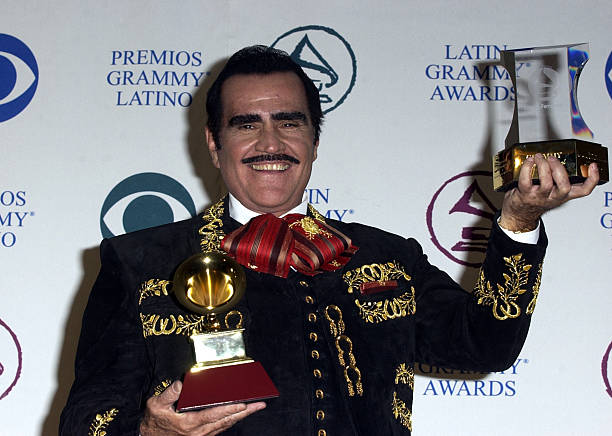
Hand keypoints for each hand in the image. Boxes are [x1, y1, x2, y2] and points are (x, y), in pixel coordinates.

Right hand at [140, 380, 265, 435]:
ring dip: (241, 416)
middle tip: (260, 404)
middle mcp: (199, 431)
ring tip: (256, 407)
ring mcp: (202, 435)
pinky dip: (232, 420)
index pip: (214, 415)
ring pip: (226, 425)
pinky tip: (240, 414)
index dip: (230, 409)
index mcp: (190, 423)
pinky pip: (221, 428)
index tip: (243, 404)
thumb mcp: (156, 405)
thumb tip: (181, 383)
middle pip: (226, 420)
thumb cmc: (155, 421)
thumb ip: (168, 394)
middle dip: (244, 412)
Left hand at [499, 153, 598, 231]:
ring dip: (543, 166)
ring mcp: (539, 197)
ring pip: (546, 182)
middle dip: (559, 169)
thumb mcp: (552, 192)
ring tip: (539, 157)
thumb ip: (558, 180)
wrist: (519, 214)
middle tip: (553, 158)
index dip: (592, 179)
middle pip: (564, 186)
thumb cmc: (535, 199)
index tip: (593, 166)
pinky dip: (527, 168)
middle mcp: (553, 197)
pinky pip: (526, 180)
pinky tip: (529, 162)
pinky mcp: (525, 194)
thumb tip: (561, 159)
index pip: (584, 191)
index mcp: (563, 195)